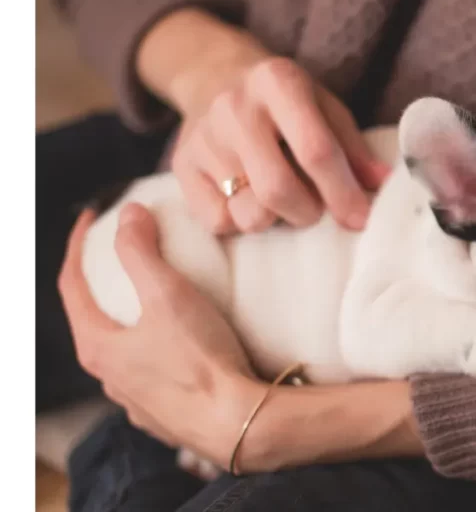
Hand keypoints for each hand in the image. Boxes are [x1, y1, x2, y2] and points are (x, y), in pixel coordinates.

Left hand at [58, 204, 260, 466]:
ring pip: (124, 353)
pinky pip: (153, 377)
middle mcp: (109, 379)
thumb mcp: (168, 295)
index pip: (71, 286)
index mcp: (99, 347)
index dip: (78, 246)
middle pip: (94, 321)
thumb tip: (128, 215)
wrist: (239, 423)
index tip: (92, 218)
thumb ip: (142, 251)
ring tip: (157, 303)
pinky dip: (158, 352)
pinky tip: (182, 348)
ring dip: (132, 324)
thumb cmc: (201, 361)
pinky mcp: (166, 417)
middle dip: (104, 286)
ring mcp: (137, 402)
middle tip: (123, 259)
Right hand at [140, 9, 389, 234]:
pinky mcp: (181, 166)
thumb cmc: (284, 101)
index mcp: (278, 82)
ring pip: (248, 213)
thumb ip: (352, 148)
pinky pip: (218, 222)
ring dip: (275, 219)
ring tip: (281, 200)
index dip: (342, 192)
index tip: (360, 219)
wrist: (213, 76)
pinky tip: (249, 198)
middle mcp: (234, 107)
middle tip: (315, 209)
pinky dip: (241, 221)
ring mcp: (202, 137)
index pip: (315, 150)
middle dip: (308, 212)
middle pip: (277, 189)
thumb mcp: (324, 107)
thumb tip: (383, 185)